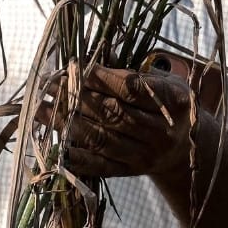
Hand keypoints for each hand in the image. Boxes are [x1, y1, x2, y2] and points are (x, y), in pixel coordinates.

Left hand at [36, 60, 217, 178]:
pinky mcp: (130, 172)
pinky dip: (76, 156)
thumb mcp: (161, 82)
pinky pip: (100, 165)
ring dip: (68, 122)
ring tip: (42, 108)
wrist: (185, 149)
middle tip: (51, 83)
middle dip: (78, 97)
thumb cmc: (167, 105)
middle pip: (113, 113)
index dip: (102, 78)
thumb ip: (129, 71)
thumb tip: (94, 55)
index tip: (77, 67)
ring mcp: (146, 155)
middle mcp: (162, 132)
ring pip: (102, 138)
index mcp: (174, 102)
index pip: (132, 89)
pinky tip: (55, 143)